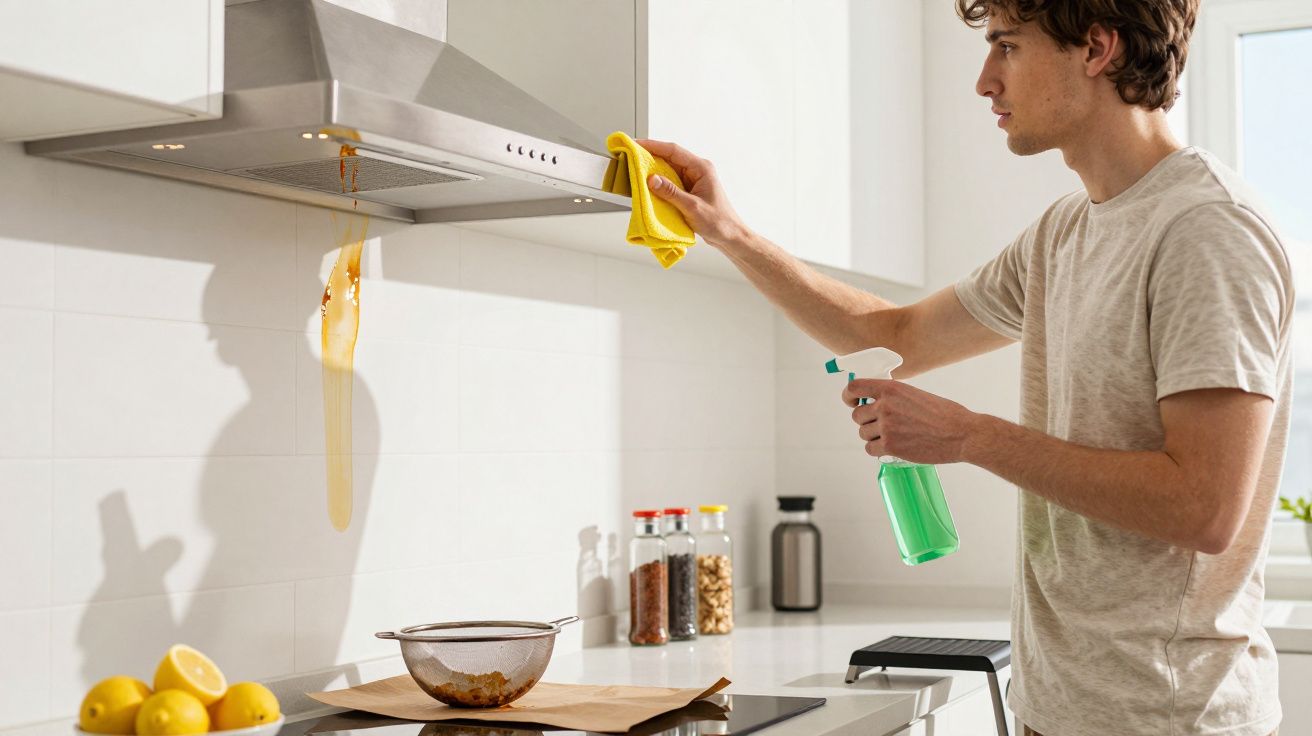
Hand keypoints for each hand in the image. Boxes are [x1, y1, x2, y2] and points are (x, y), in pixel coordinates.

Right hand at [635, 138, 749, 247]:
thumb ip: (672, 193)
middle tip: (630, 156)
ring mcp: (692, 180)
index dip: (653, 146)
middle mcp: (697, 170)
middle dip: (649, 156)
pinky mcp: (688, 190)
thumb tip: (652, 179)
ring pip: (668, 170)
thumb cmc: (719, 222)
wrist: (730, 236)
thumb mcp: (693, 207)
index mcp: (702, 168)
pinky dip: (658, 183)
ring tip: (634, 169)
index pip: (674, 151)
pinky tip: (646, 186)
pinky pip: (670, 182)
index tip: (636, 144)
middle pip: (669, 158)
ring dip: (652, 170)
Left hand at [842, 379, 979, 463]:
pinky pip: (870, 449)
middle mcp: (884, 406)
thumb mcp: (915, 394)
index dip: (848, 396)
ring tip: (892, 436)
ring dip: (873, 436)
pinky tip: (890, 447)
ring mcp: (886, 427)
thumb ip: (894, 397)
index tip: (852, 402)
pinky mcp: (890, 446)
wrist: (961, 433)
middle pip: (857, 415)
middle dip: (866, 421)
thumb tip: (877, 403)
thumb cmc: (945, 413)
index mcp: (891, 389)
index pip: (854, 388)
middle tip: (882, 425)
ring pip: (863, 433)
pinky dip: (877, 450)